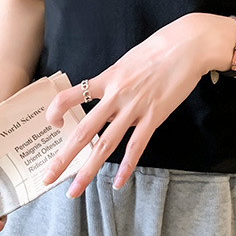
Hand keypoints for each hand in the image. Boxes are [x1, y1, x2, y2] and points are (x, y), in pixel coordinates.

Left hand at [41, 12, 234, 197]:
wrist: (187, 44)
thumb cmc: (159, 48)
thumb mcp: (128, 61)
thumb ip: (115, 83)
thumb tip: (107, 103)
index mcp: (107, 78)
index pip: (69, 96)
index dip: (56, 111)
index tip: (52, 123)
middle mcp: (116, 95)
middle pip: (83, 131)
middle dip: (63, 158)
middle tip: (47, 177)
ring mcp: (135, 107)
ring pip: (105, 144)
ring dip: (88, 170)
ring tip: (75, 191)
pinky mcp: (155, 115)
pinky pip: (136, 146)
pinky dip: (126, 167)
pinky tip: (118, 183)